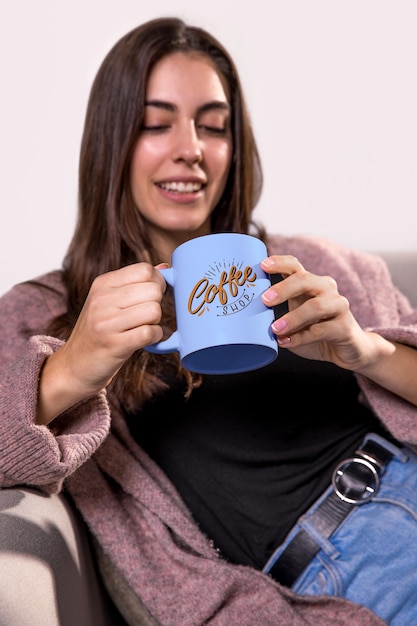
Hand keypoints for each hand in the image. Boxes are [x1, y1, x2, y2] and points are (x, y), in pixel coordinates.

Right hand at [37, 262, 166, 423]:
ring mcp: (106, 322)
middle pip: (154, 290)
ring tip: (142, 328)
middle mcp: (102, 300)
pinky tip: (144, 340)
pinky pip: (150, 333)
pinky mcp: (115, 344)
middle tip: (145, 316)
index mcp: (102, 284)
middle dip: (157, 304)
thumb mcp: (109, 301)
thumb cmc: (98, 332)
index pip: (145, 270)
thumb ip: (136, 283)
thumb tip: (165, 267)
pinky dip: (155, 338)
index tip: (151, 296)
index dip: (158, 282)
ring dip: (156, 322)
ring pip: (154, 311)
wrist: (74, 366)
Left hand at [260, 255, 380, 370]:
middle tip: (264, 300)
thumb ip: (278, 313)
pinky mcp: (345, 328)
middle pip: (305, 280)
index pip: (295, 266)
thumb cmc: (316, 330)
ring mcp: (339, 307)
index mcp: (311, 284)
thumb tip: (247, 314)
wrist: (348, 350)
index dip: (279, 263)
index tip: (262, 265)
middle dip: (283, 289)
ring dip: (293, 318)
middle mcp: (326, 289)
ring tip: (275, 329)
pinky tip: (286, 343)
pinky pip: (321, 330)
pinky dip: (301, 338)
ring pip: (316, 306)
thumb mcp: (294, 318)